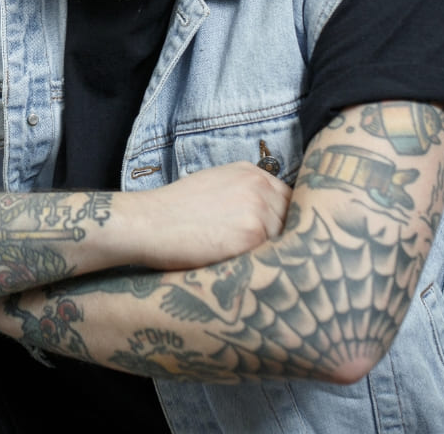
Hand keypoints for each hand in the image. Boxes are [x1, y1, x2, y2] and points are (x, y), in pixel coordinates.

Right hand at [137, 161, 291, 269]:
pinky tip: (250, 272)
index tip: (280, 239)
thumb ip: (244, 195)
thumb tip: (269, 220)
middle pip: (294, 218)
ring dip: (277, 256)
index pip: (289, 199)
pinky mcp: (253, 235)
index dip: (285, 222)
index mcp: (249, 172)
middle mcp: (259, 185)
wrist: (149, 222)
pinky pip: (276, 256)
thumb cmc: (174, 210)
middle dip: (285, 239)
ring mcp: (258, 208)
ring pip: (288, 240)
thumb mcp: (213, 186)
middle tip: (273, 260)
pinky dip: (267, 267)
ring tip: (257, 268)